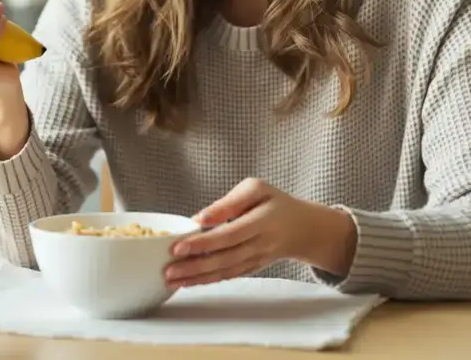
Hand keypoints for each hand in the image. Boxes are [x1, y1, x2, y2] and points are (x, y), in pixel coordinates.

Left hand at [164, 178, 357, 288]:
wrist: (302, 227)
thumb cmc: (274, 202)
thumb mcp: (256, 189)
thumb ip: (228, 202)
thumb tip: (200, 219)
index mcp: (263, 220)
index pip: (230, 234)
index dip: (205, 242)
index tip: (179, 247)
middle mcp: (261, 244)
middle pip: (225, 258)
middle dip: (195, 266)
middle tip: (168, 269)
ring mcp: (257, 259)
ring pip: (225, 271)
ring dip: (197, 278)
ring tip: (171, 279)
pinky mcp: (252, 268)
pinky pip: (229, 276)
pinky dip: (207, 281)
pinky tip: (187, 282)